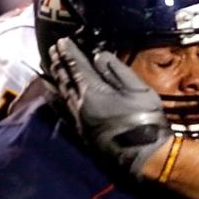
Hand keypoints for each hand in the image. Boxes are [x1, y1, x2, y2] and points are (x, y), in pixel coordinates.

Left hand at [48, 38, 171, 177]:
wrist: (144, 157)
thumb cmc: (146, 121)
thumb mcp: (138, 90)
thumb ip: (117, 71)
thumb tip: (98, 55)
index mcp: (93, 92)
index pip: (76, 66)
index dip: (69, 52)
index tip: (62, 40)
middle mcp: (80, 105)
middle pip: (65, 79)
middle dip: (58, 62)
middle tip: (53, 49)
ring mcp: (80, 121)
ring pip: (63, 94)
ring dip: (57, 78)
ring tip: (51, 66)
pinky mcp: (83, 133)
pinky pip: (64, 110)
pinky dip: (57, 98)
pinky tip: (53, 95)